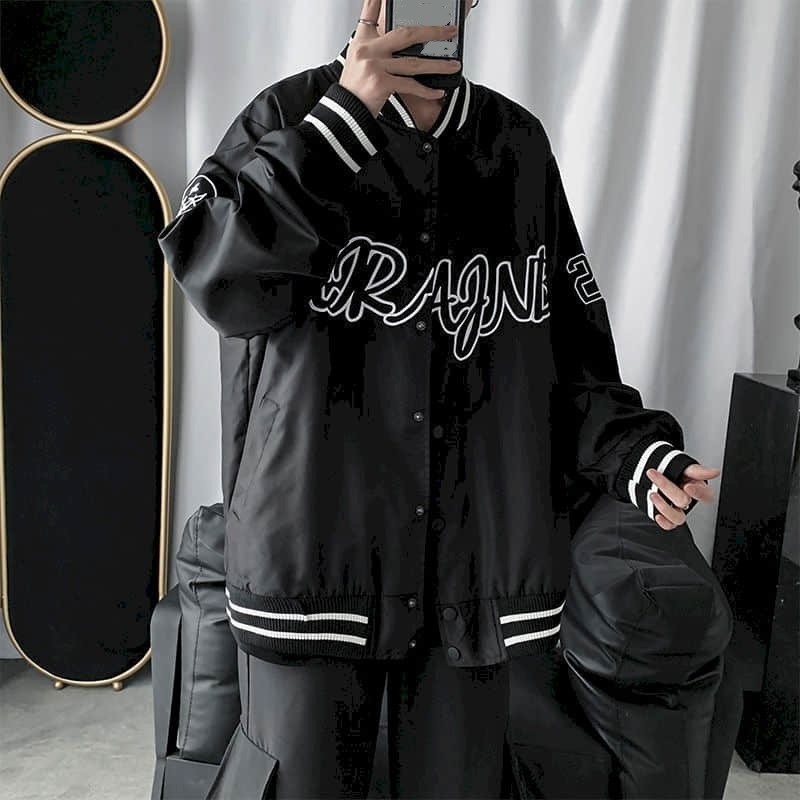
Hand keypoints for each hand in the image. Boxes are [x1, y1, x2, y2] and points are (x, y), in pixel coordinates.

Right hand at [340, 0, 461, 116]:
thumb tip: (401, 41)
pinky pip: (409, 85)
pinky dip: (426, 90)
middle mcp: (368, 49)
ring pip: (413, 62)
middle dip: (432, 32)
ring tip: (453, 65)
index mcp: (363, 40)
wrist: (345, 111)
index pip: (370, 10)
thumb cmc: (355, 88)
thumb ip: (377, 46)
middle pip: (406, 34)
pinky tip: (437, 91)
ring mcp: (374, 65)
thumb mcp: (359, 60)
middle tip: (450, 31)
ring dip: (437, 65)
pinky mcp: (380, 83)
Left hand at [645, 463, 720, 530]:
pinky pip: (670, 525)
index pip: (705, 494)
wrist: (650, 474)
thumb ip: (697, 470)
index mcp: (695, 487)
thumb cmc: (669, 470)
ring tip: (652, 494)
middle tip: (652, 473)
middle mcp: (687, 500)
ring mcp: (677, 509)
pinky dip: (664, 523)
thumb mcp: (682, 467)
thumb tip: (715, 472)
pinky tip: (657, 515)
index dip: (698, 492)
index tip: (687, 486)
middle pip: (684, 501)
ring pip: (679, 517)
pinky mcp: (667, 517)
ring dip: (664, 507)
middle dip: (667, 487)